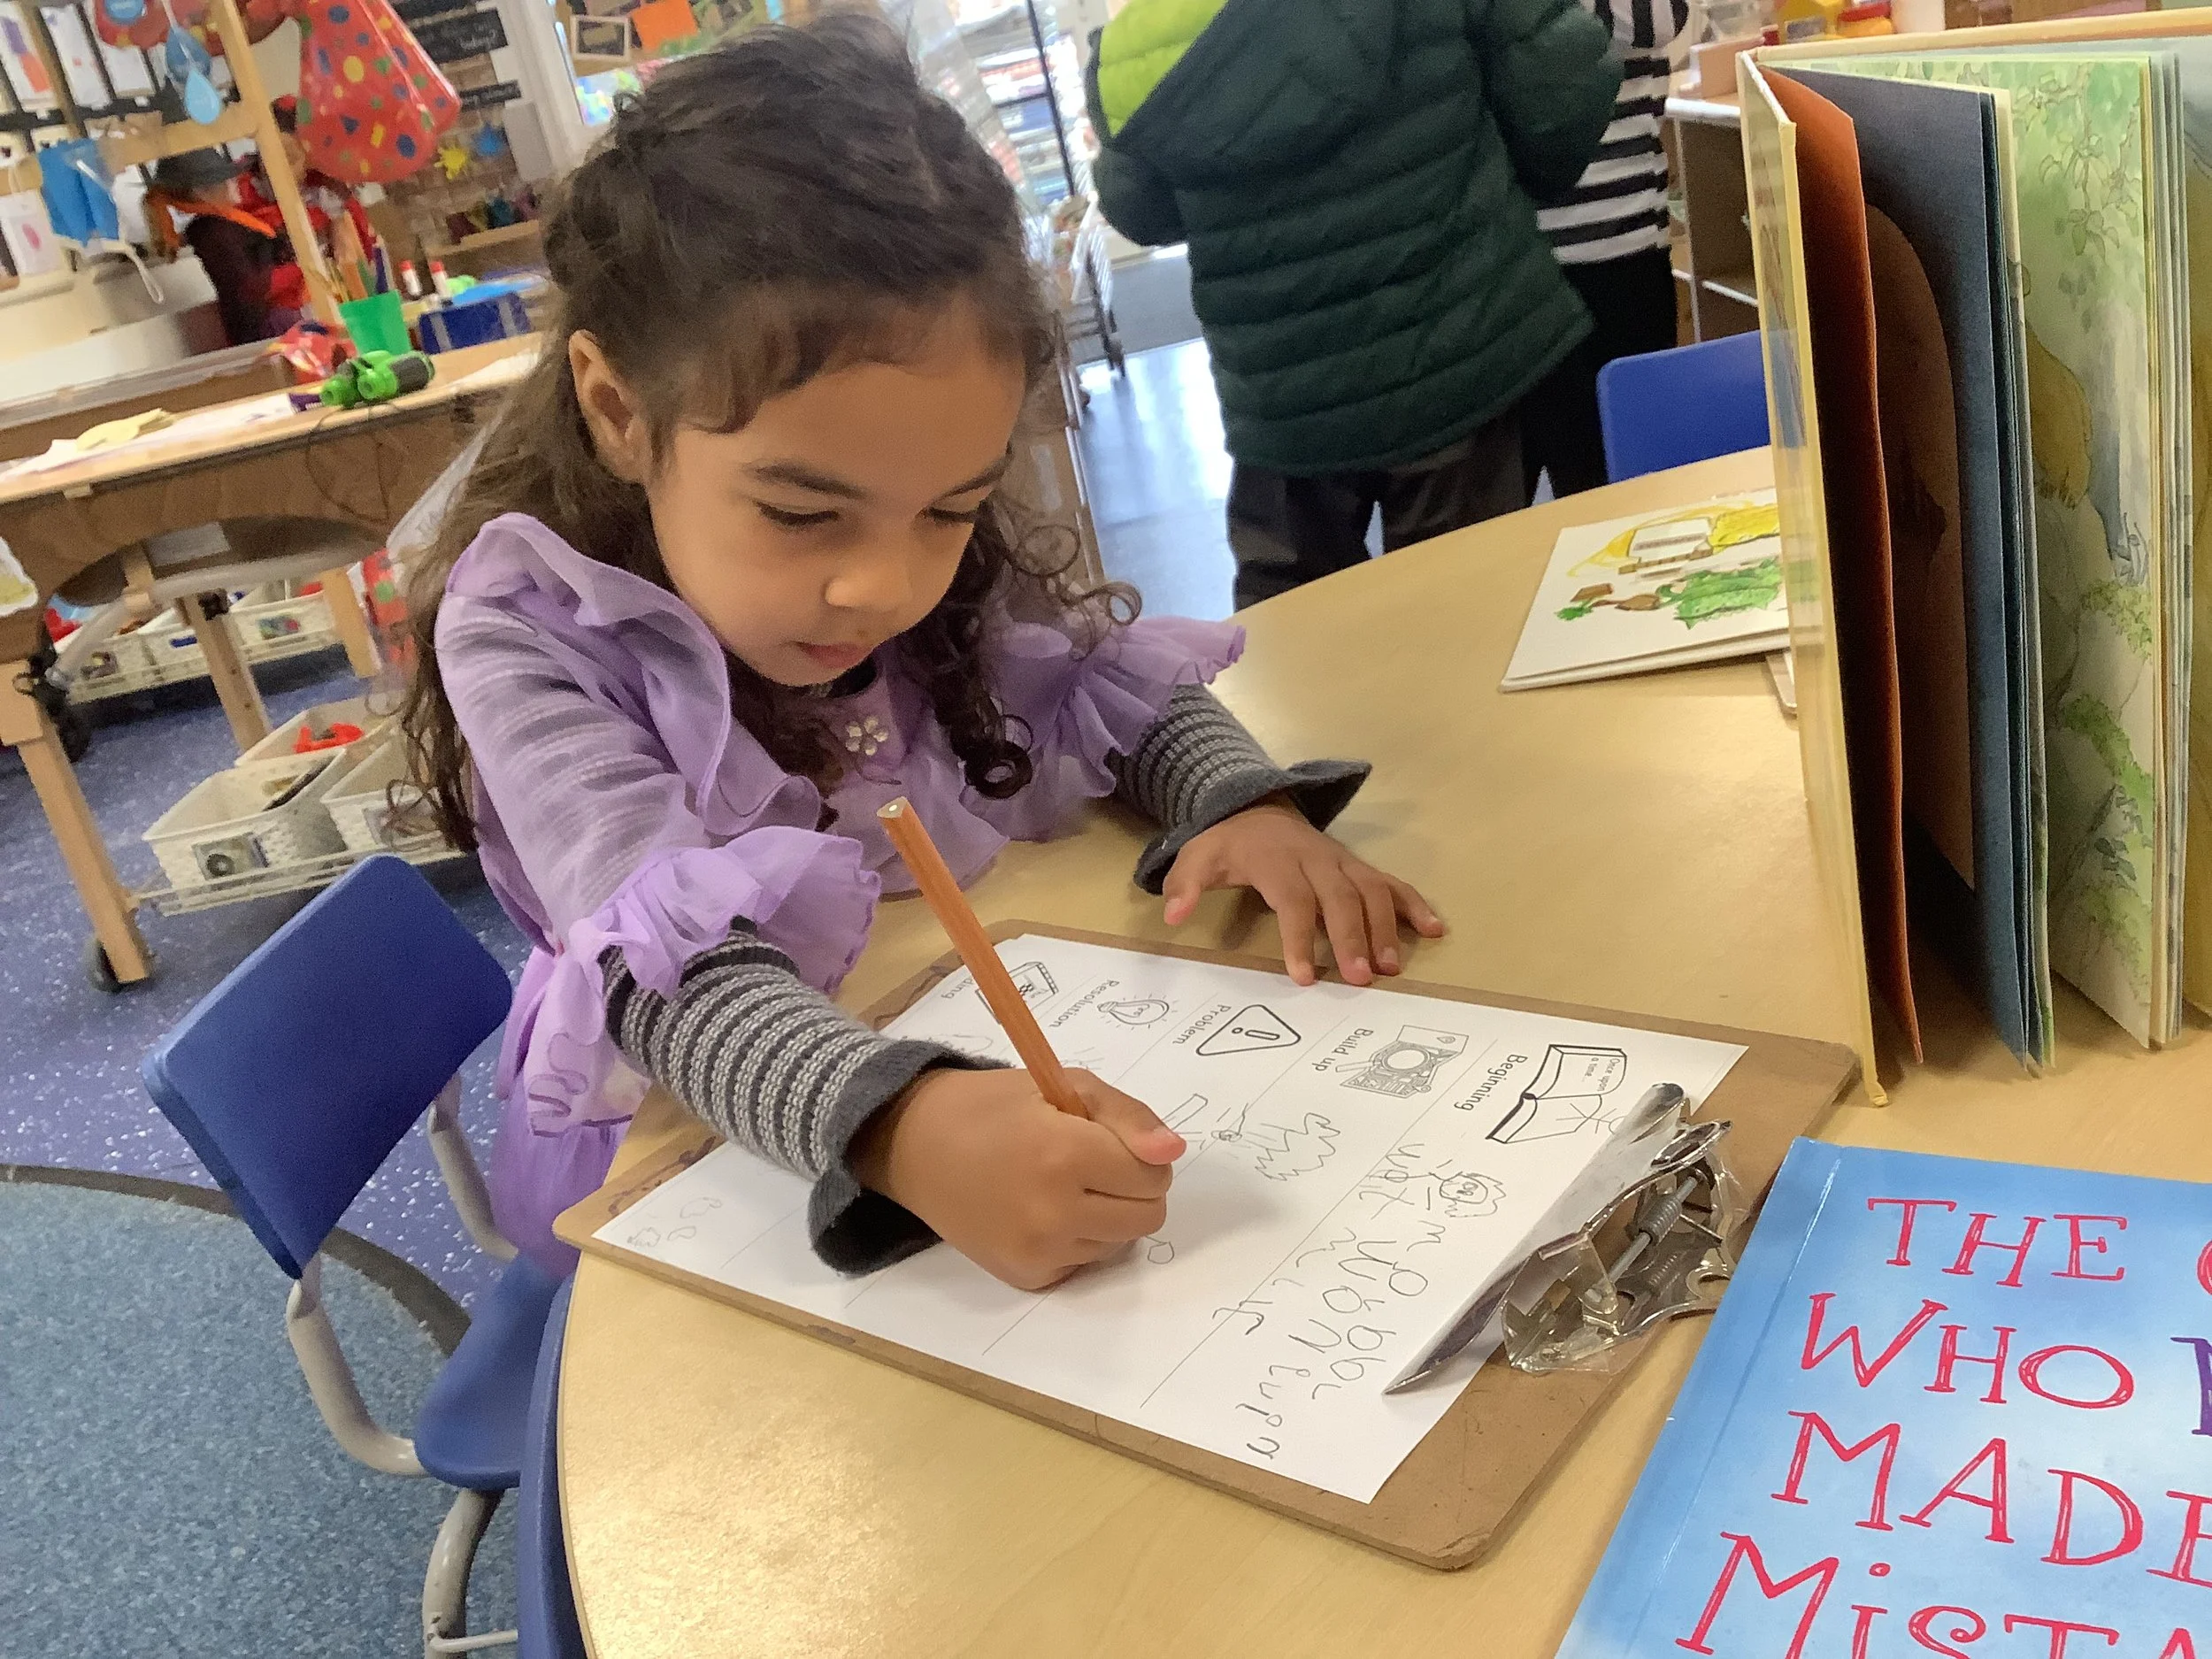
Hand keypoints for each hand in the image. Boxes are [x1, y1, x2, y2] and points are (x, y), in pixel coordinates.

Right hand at [850, 1067, 1184, 1290]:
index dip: (1140, 1153)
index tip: (1107, 1139)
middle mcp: (1054, 1212)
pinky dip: (1077, 1241)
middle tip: (1093, 1164)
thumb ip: (1128, 1117)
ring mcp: (1038, 1251)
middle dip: (1133, 1188)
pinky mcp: (1025, 1276)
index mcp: (1065, 1154)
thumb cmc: (995, 1106)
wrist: (915, 1145)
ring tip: (1061, 1186)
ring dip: (1106, 1216)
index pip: (1154, 1175)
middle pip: (1147, 1217)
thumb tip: (1172, 1153)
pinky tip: (1041, 1213)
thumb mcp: (1065, 1085)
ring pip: (1120, 1243)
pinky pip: (1085, 1264)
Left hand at [1162, 799, 1444, 986]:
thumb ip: (1184, 884)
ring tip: (1393, 968)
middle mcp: (1316, 859)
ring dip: (1387, 928)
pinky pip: (1391, 882)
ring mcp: (1342, 861)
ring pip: (1371, 891)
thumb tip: (1173, 913)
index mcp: (1276, 860)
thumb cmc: (1228, 844)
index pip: (1293, 899)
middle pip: (1340, 897)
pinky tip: (1435, 930)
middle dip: (1352, 937)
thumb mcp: (1197, 857)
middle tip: (1361, 979)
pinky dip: (1415, 904)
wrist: (1256, 807)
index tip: (1304, 977)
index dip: (1299, 937)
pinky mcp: (1358, 866)